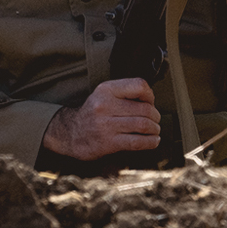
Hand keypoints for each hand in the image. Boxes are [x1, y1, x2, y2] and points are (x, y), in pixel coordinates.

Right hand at [42, 78, 161, 159]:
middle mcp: (105, 105)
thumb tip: (151, 99)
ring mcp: (106, 125)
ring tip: (154, 130)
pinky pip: (137, 142)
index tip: (150, 102)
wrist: (71, 133)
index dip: (150, 95)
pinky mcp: (108, 142)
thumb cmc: (93, 114)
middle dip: (155, 116)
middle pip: (145, 109)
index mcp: (106, 89)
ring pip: (143, 125)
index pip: (139, 85)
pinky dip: (150, 142)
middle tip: (155, 120)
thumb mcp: (104, 94)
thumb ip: (124, 93)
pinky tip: (152, 141)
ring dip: (154, 129)